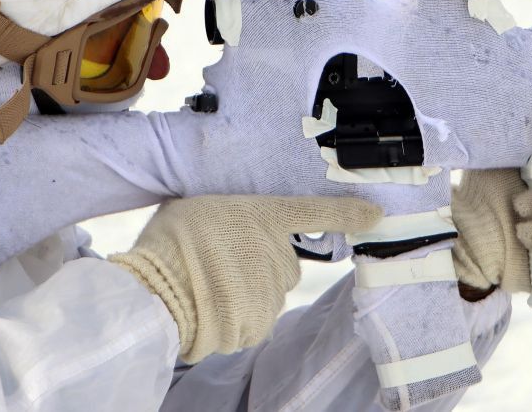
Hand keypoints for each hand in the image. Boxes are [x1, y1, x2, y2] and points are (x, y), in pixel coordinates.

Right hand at [110, 195, 381, 362]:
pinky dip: (235, 319)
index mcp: (264, 217)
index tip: (375, 215)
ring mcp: (270, 292)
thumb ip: (227, 216)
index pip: (316, 212)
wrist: (156, 290)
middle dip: (260, 265)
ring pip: (267, 294)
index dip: (348, 213)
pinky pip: (253, 321)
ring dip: (245, 293)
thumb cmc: (170, 241)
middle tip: (221, 263)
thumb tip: (226, 224)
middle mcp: (276, 254)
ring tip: (208, 287)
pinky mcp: (259, 324)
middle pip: (283, 264)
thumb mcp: (198, 206)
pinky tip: (209, 309)